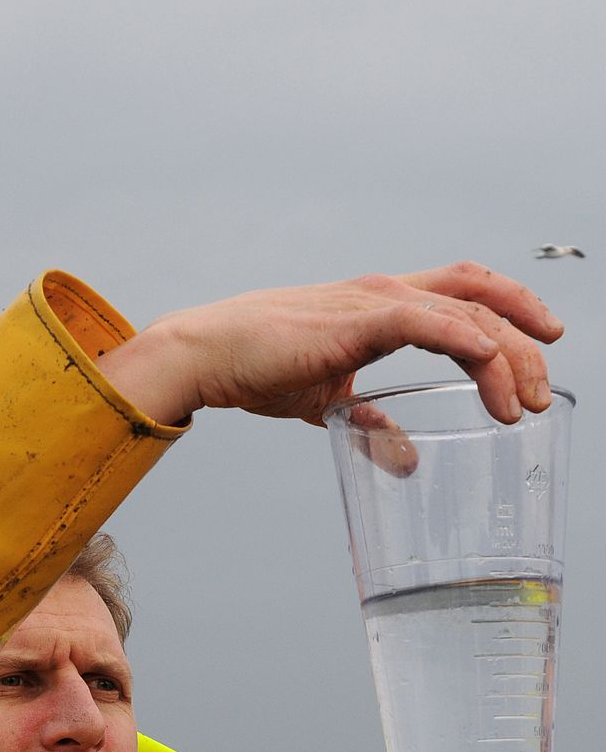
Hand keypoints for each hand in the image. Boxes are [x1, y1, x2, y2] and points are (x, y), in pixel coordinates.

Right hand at [100, 262, 562, 426]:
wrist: (210, 353)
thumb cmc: (260, 369)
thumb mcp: (330, 402)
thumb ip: (373, 423)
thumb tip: (408, 460)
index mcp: (384, 305)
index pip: (466, 294)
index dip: (512, 315)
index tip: (539, 355)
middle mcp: (388, 291)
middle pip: (482, 298)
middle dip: (525, 344)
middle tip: (539, 396)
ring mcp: (375, 301)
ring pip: (468, 312)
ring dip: (508, 356)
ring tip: (523, 403)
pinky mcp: (358, 320)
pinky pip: (429, 322)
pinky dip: (467, 341)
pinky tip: (490, 368)